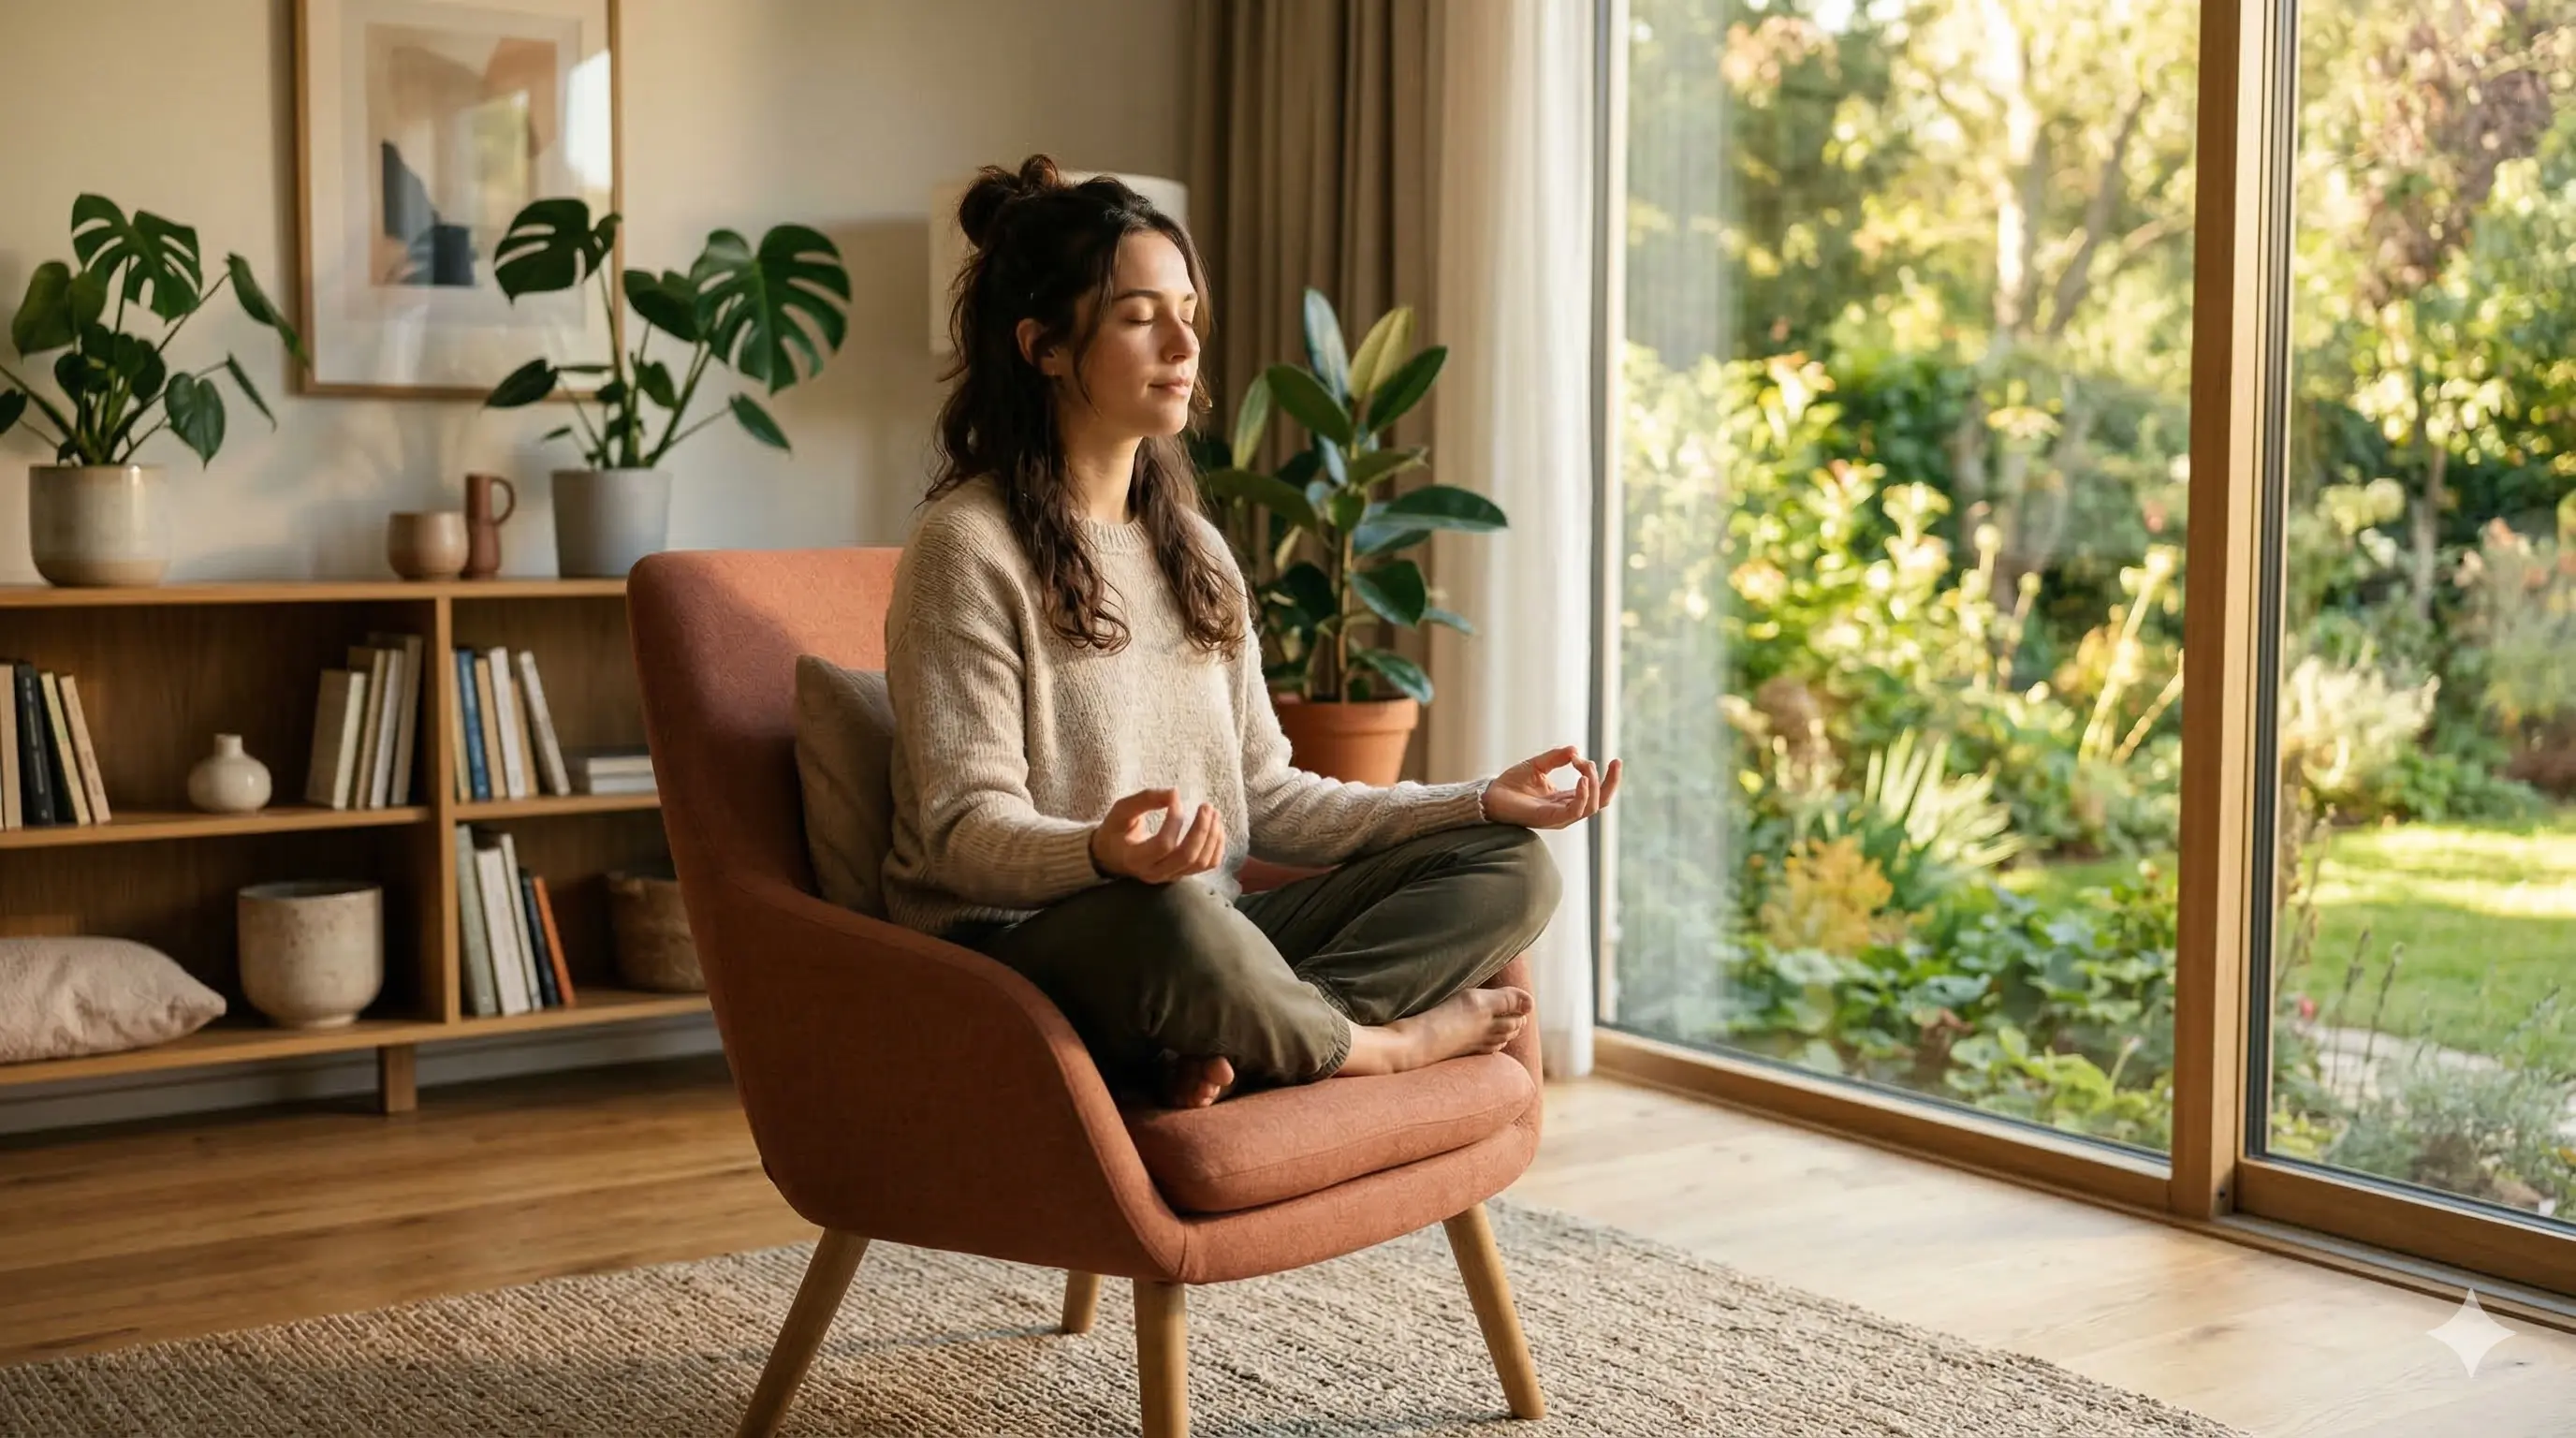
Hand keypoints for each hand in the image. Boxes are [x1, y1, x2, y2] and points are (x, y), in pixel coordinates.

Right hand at [1091, 788, 1226, 882]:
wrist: (1112, 855)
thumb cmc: (1115, 830)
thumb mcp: (1121, 810)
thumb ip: (1145, 799)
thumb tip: (1174, 793)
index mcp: (1135, 858)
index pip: (1164, 844)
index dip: (1175, 820)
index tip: (1175, 799)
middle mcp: (1154, 873)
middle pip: (1187, 856)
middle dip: (1202, 829)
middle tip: (1206, 806)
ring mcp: (1170, 877)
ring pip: (1201, 862)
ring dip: (1212, 836)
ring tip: (1213, 813)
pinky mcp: (1182, 874)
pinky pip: (1208, 865)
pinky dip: (1217, 846)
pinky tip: (1216, 827)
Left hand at [1481, 745, 1620, 829]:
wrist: (1491, 796)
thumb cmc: (1512, 784)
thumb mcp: (1537, 765)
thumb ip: (1556, 758)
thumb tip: (1575, 750)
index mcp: (1567, 799)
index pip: (1597, 793)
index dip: (1607, 777)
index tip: (1603, 759)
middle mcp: (1567, 810)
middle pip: (1601, 801)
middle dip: (1612, 782)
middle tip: (1615, 762)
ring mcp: (1560, 816)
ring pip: (1592, 806)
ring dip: (1595, 784)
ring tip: (1586, 767)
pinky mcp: (1550, 818)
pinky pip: (1575, 811)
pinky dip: (1583, 795)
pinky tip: (1583, 779)